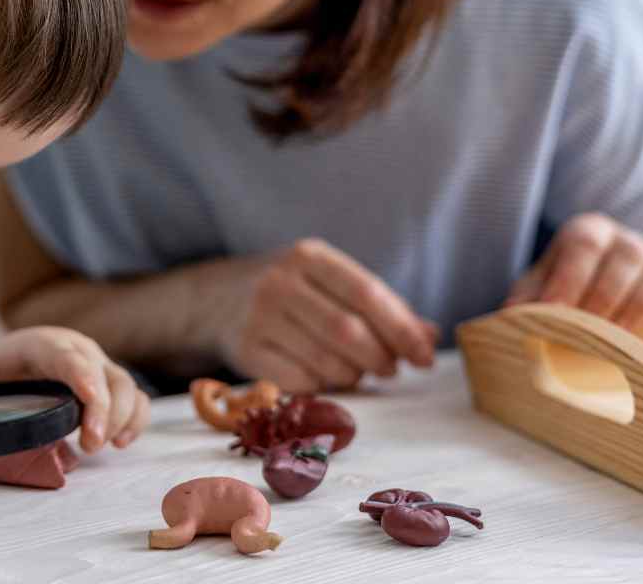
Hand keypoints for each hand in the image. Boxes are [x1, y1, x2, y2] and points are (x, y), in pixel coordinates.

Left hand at [0, 327, 149, 452]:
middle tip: (89, 443)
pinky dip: (135, 420)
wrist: (34, 353)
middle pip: (106, 375)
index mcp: (46, 345)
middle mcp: (81, 353)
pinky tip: (119, 443)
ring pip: (126, 388)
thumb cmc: (9, 367)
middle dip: (103, 408)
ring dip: (121, 417)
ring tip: (102, 446)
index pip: (68, 357)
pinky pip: (137, 401)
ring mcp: (102, 371)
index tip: (85, 399)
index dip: (80, 375)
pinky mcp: (115, 389)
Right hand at [215, 240, 436, 392]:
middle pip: (347, 331)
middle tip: (391, 369)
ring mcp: (258, 317)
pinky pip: (299, 382)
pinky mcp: (245, 350)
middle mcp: (280, 282)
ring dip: (353, 376)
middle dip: (380, 358)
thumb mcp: (328, 281)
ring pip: (326, 361)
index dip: (402, 328)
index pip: (366, 293)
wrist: (213, 299)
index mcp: (309, 256)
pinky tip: (322, 377)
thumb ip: (379, 305)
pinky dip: (322, 387)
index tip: (424, 356)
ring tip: (355, 371)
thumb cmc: (290, 291)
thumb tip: (429, 335)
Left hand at [505, 212, 642, 329]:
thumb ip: (526, 298)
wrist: (609, 279)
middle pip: (626, 255)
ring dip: (642, 302)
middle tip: (589, 331)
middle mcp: (623, 237)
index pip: (583, 244)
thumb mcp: (542, 287)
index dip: (570, 278)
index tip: (556, 311)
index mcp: (585, 232)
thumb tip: (507, 317)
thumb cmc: (568, 287)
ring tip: (621, 335)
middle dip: (606, 297)